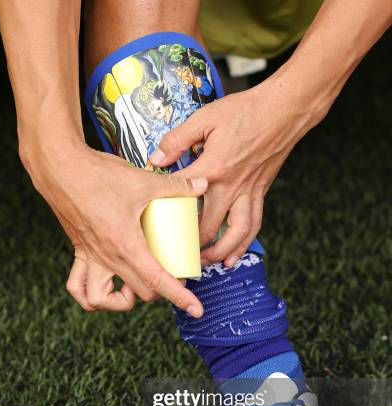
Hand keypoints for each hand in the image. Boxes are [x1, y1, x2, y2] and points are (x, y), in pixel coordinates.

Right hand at [22, 142, 206, 316]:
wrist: (59, 167)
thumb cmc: (98, 175)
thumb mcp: (143, 180)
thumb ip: (176, 185)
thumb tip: (202, 184)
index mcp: (126, 244)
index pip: (156, 280)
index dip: (179, 297)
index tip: (196, 309)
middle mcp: (107, 257)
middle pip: (139, 293)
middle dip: (161, 292)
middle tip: (175, 276)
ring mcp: (91, 257)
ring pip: (100, 301)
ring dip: (120, 302)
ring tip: (135, 288)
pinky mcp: (80, 252)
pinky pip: (78, 286)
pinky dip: (91, 295)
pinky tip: (107, 284)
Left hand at [150, 64, 328, 265]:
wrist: (284, 110)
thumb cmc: (245, 111)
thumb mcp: (205, 117)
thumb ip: (178, 139)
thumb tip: (156, 159)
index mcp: (213, 168)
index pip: (182, 194)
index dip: (165, 204)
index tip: (152, 214)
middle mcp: (231, 186)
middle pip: (209, 226)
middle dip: (193, 244)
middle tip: (178, 253)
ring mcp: (248, 193)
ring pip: (236, 232)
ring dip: (221, 251)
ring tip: (208, 262)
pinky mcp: (260, 193)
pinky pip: (254, 224)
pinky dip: (244, 243)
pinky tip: (234, 256)